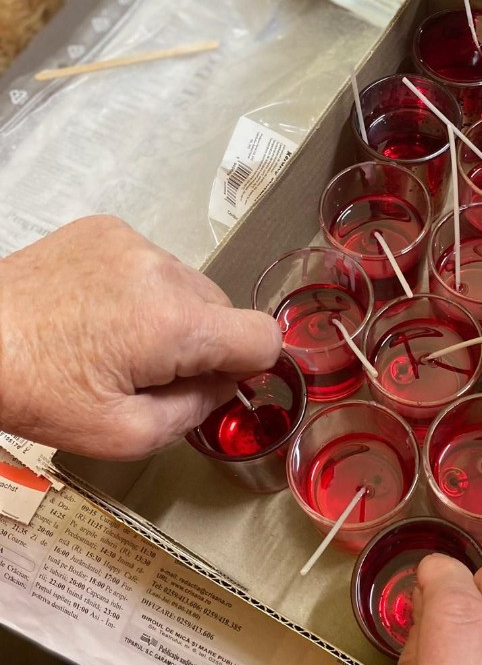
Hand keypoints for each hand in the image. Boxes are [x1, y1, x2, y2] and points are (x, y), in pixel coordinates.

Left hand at [0, 217, 281, 459]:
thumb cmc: (34, 389)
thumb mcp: (125, 435)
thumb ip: (196, 412)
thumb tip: (223, 385)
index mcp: (173, 323)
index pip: (263, 336)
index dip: (249, 367)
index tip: (215, 382)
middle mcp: (161, 269)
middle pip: (225, 311)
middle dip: (201, 345)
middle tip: (147, 373)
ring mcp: (133, 242)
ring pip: (190, 287)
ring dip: (171, 316)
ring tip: (114, 341)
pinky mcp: (106, 229)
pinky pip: (154, 264)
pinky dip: (141, 290)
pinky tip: (100, 312)